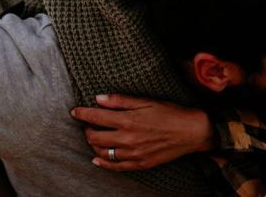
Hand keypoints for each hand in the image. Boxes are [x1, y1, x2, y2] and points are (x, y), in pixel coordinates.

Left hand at [71, 94, 211, 170]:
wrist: (190, 132)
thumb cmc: (169, 112)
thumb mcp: (145, 101)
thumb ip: (120, 100)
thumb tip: (98, 98)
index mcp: (128, 120)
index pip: (96, 117)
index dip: (82, 114)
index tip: (74, 112)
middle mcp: (128, 138)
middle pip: (95, 137)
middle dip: (86, 129)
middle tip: (86, 124)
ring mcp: (133, 153)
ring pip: (102, 153)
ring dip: (93, 145)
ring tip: (93, 137)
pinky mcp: (139, 164)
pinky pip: (116, 167)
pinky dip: (103, 163)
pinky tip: (97, 159)